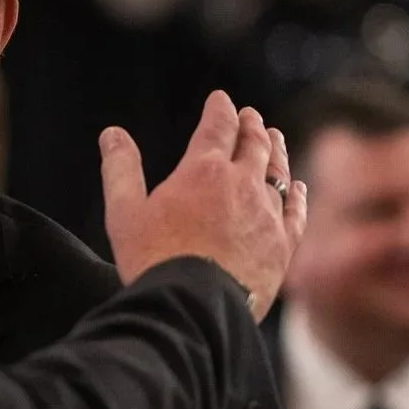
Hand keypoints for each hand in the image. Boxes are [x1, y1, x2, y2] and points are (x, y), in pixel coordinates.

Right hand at [102, 91, 306, 314]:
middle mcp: (243, 184)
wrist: (196, 308)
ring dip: (276, 151)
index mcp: (204, 171)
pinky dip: (296, 194)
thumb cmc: (154, 261)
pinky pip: (296, 211)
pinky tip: (297, 188)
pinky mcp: (283, 244)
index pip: (218, 126)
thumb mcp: (124, 213)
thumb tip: (112, 133)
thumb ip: (120, 169)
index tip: (221, 100)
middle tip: (251, 116)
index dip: (220, 109)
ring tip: (275, 138)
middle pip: (254, 144)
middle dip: (251, 126)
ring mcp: (267, 214)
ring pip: (278, 172)